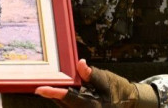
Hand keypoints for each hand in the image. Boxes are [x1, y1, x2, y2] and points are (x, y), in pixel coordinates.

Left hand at [35, 59, 157, 106]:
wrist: (128, 100)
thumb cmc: (117, 89)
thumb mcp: (105, 78)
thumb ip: (90, 74)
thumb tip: (80, 64)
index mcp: (92, 104)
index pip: (69, 98)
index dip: (53, 93)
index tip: (40, 89)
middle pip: (63, 103)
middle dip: (52, 93)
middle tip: (39, 83)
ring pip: (65, 105)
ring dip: (57, 96)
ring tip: (47, 84)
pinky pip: (68, 105)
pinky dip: (63, 97)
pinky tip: (58, 88)